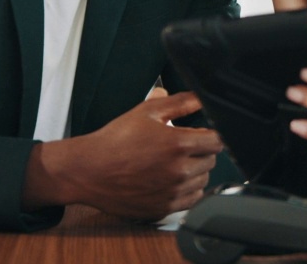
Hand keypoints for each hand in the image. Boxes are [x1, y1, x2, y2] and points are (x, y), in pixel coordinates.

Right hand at [23, 92, 222, 219]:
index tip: (201, 133)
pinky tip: (171, 180)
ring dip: (195, 171)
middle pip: (211, 161)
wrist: (89, 171)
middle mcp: (179, 171)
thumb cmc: (114, 140)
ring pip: (202, 181)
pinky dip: (187, 190)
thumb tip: (201, 97)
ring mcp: (172, 193)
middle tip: (182, 146)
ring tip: (174, 163)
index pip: (218, 141)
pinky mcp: (164, 209)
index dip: (211, 134)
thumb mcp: (147, 113)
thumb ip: (179, 103)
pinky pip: (191, 200)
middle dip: (201, 151)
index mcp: (178, 145)